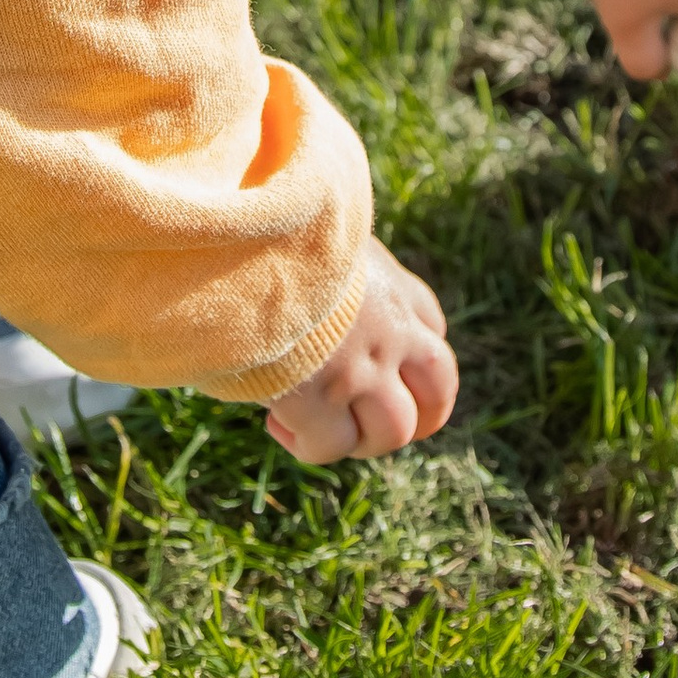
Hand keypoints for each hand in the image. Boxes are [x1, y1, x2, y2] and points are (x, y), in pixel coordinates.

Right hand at [265, 241, 455, 463]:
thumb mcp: (321, 236)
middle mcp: (391, 331)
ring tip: (319, 427)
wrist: (240, 238)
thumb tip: (310, 284)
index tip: (375, 363)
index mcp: (391, 286)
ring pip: (394, 432)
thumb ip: (333, 267)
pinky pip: (330, 446)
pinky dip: (308, 445)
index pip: (431, 328)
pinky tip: (278, 422)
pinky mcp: (319, 398)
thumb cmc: (264, 231)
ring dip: (361, 439)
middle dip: (415, 416)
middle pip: (438, 392)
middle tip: (368, 422)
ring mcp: (361, 368)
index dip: (410, 358)